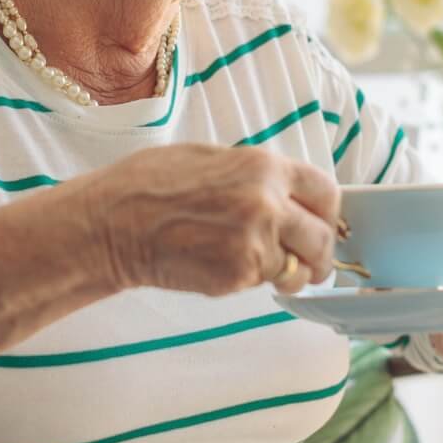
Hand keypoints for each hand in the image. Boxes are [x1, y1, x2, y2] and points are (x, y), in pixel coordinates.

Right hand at [86, 144, 339, 296]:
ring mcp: (254, 242)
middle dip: (317, 254)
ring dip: (289, 273)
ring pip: (298, 269)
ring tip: (266, 270)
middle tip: (306, 262)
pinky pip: (262, 283)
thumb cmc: (152, 185)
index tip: (322, 224)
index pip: (326, 193)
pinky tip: (224, 267)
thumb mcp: (212, 158)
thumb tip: (285, 191)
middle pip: (322, 238)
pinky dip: (252, 281)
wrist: (114, 221)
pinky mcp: (237, 275)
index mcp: (264, 167)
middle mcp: (268, 203)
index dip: (328, 214)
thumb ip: (255, 175)